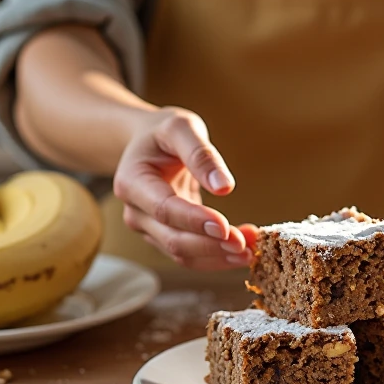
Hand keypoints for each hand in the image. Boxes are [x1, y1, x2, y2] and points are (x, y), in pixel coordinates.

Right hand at [112, 106, 257, 270]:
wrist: (148, 143)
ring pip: (183, 253)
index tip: (225, 227)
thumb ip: (201, 154)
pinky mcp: (164, 236)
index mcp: (133, 182)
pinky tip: (242, 247)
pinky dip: (217, 255)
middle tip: (245, 244)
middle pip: (173, 239)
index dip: (195, 220)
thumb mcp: (182, 127)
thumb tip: (224, 187)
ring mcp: (148, 228)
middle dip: (211, 245)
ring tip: (250, 250)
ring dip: (218, 256)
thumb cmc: (163, 132)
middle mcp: (136, 212)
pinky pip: (191, 254)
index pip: (164, 209)